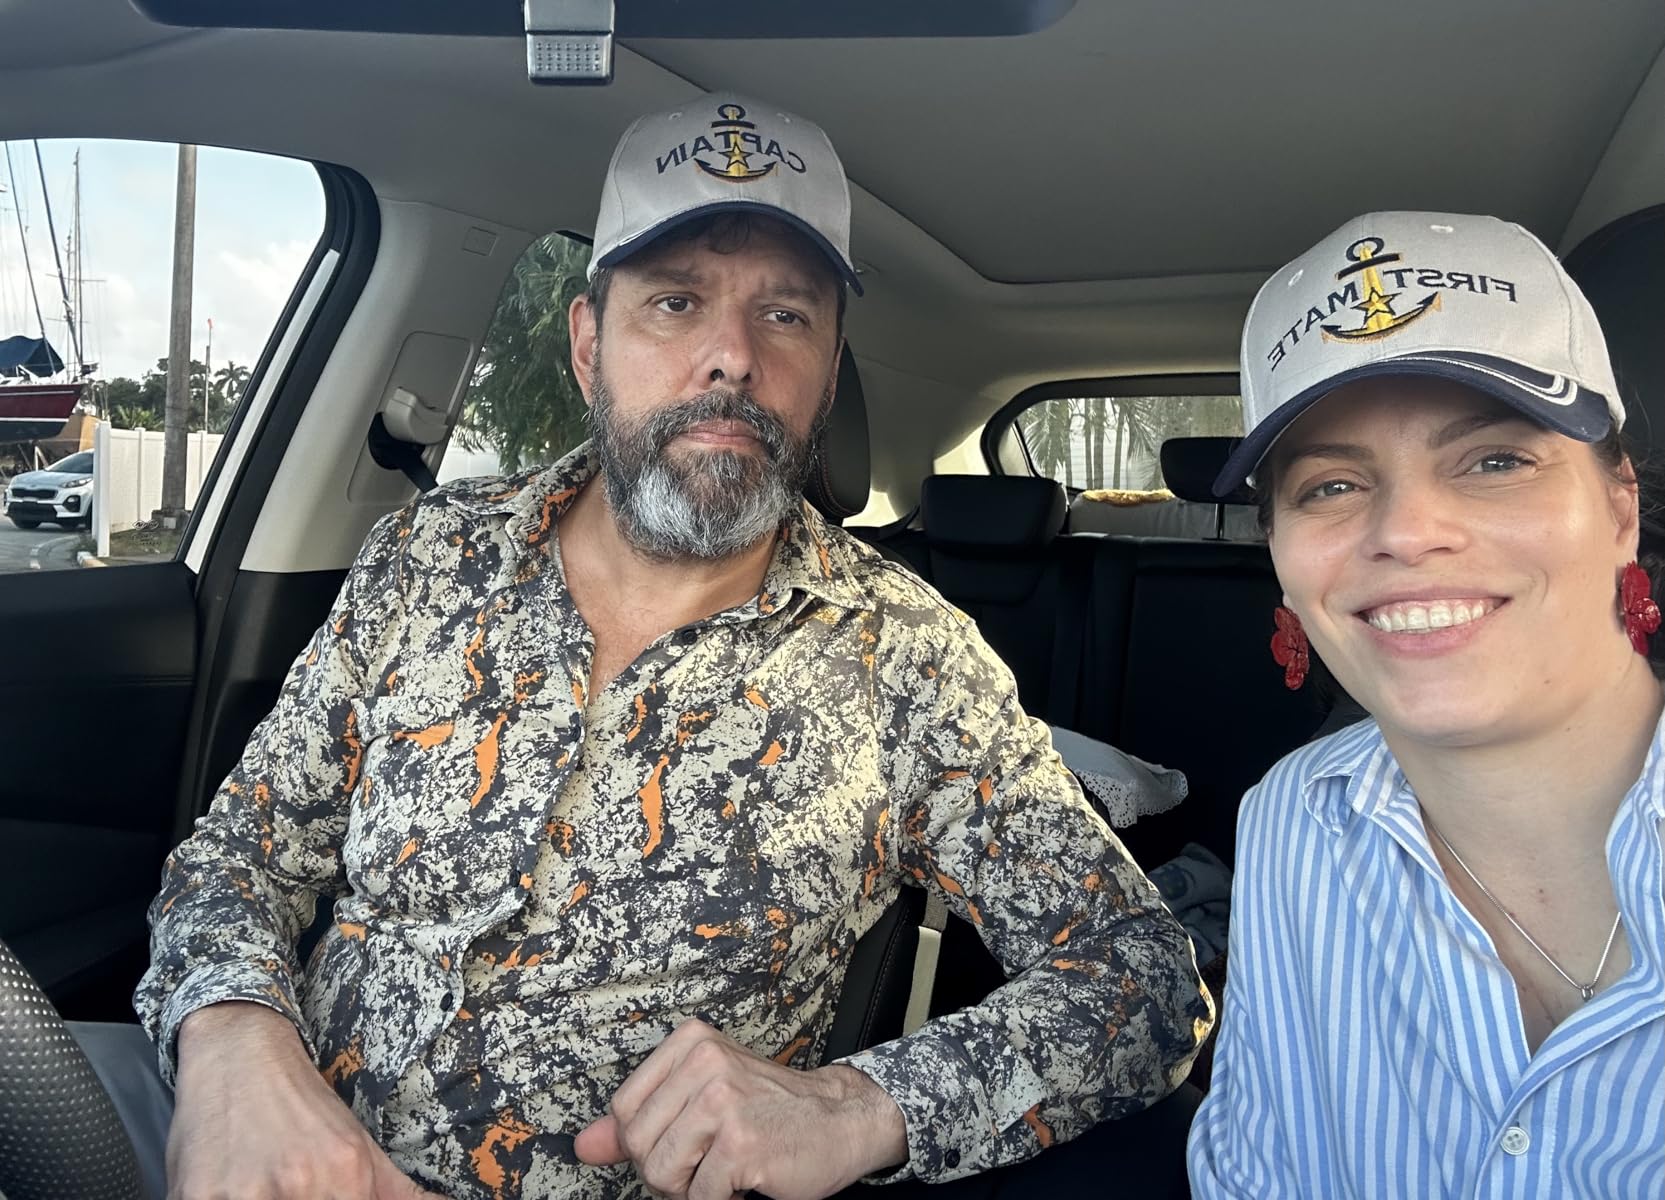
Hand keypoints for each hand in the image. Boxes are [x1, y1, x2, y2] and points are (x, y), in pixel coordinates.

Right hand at [166, 1001, 446, 1198]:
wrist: (239, 1052)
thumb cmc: (300, 1106)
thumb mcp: (359, 1148)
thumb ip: (400, 1193)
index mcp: (347, 1179)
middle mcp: (301, 1187)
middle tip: (289, 1191)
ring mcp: (246, 1195)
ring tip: (262, 1189)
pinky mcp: (198, 1197)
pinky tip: (230, 1192)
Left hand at [574, 1018, 906, 1199]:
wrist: (841, 1119)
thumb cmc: (772, 1110)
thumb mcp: (702, 1100)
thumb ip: (640, 1121)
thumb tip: (584, 1146)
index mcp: (691, 1043)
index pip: (623, 1108)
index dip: (646, 1141)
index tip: (683, 1141)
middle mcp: (705, 1063)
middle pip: (638, 1144)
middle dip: (668, 1170)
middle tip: (708, 1160)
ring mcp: (723, 1102)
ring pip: (661, 1173)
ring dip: (690, 1189)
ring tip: (723, 1170)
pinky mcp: (741, 1144)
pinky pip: (698, 1198)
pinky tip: (744, 1181)